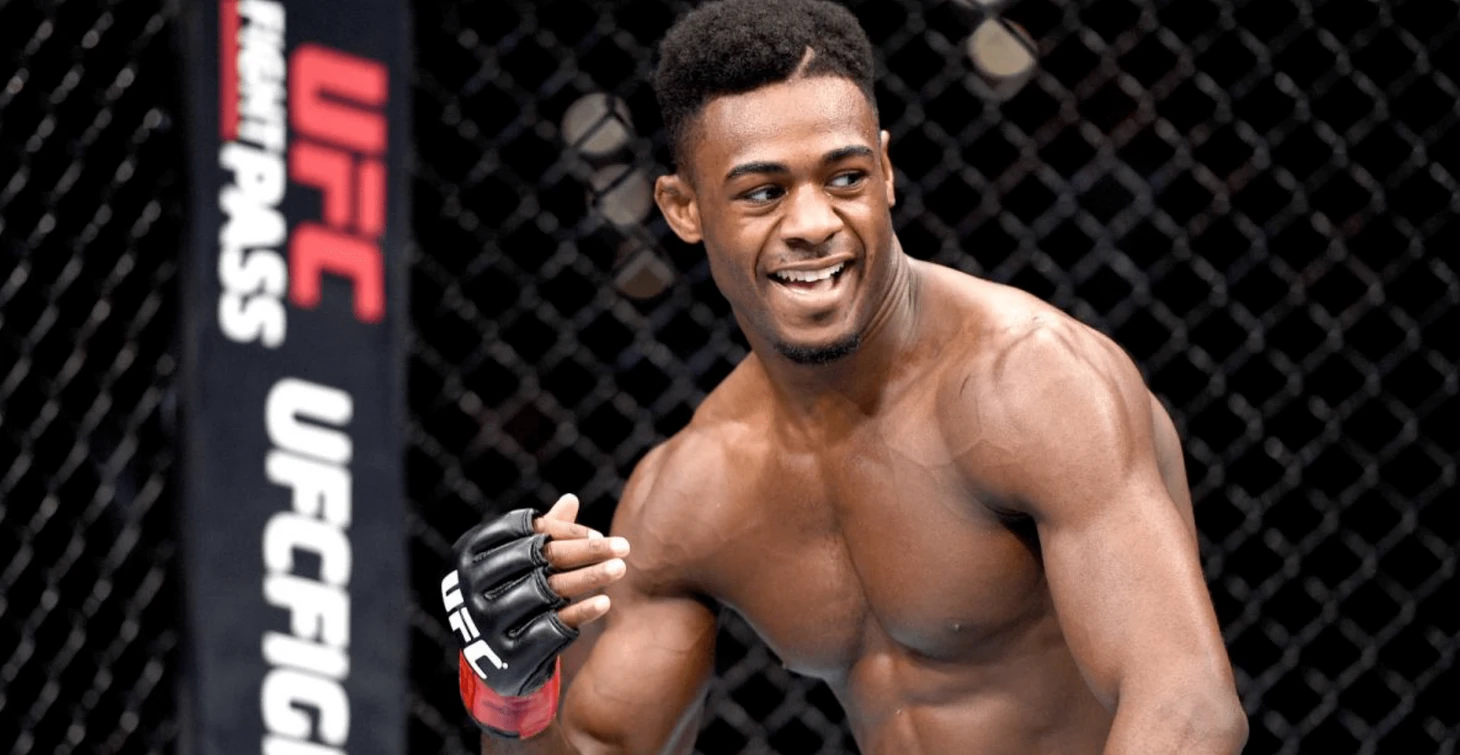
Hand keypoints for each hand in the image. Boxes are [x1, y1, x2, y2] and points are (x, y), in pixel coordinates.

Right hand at [442, 494, 630, 697]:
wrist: (490, 664)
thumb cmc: (508, 597)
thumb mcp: (516, 566)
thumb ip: (541, 536)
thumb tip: (571, 499)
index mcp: (469, 555)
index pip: (524, 530)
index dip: (565, 531)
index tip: (599, 533)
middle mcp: (471, 586)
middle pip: (539, 558)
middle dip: (586, 550)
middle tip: (624, 546)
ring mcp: (487, 621)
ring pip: (548, 590)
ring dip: (589, 577)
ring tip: (621, 568)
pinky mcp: (506, 653)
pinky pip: (550, 627)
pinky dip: (580, 613)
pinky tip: (605, 602)